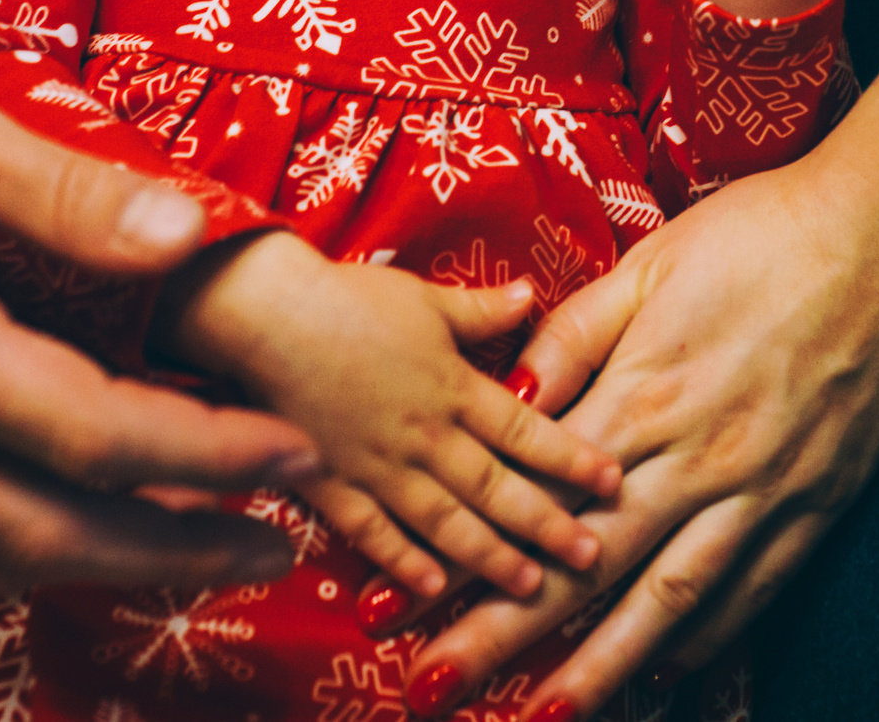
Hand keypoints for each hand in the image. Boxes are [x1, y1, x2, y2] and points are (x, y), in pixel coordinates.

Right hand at [0, 59, 322, 594]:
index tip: (293, 450)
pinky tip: (89, 518)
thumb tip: (187, 235)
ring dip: (115, 564)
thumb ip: (60, 190)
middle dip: (183, 550)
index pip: (94, 437)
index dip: (209, 456)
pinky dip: (37, 545)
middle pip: (57, 536)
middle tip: (282, 541)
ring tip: (209, 543)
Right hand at [162, 234, 622, 603]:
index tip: (613, 482)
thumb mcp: (424, 297)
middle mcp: (425, 434)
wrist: (264, 316)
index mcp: (453, 386)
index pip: (527, 429)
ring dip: (490, 556)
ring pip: (446, 520)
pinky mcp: (330, 483)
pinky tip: (431, 585)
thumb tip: (530, 294)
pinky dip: (402, 561)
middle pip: (497, 487)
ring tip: (530, 585)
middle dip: (547, 524)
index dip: (572, 457)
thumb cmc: (345, 298)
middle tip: (592, 556)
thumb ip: (480, 308)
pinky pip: (373, 531)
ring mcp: (378, 464)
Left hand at [396, 152, 878, 719]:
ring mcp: (762, 488)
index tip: (403, 610)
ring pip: (670, 601)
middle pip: (586, 568)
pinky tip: (663, 675)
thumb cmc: (763, 232)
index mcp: (644, 392)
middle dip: (505, 639)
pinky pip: (752, 589)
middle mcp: (698, 457)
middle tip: (437, 692)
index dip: (466, 558)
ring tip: (547, 719)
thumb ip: (574, 337)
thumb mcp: (651, 263)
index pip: (534, 499)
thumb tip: (508, 398)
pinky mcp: (817, 501)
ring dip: (602, 668)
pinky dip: (705, 640)